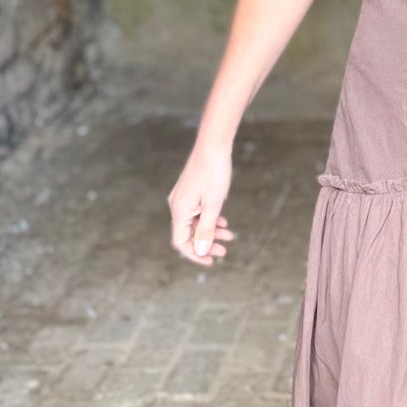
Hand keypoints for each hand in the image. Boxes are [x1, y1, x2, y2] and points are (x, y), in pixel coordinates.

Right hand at [168, 139, 237, 267]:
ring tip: (229, 235)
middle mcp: (177, 206)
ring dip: (210, 232)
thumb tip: (201, 250)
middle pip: (187, 234)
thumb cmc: (214, 173)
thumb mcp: (213, 205)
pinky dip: (209, 220)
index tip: (211, 261)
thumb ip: (206, 229)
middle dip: (206, 244)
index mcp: (179, 210)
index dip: (195, 254)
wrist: (213, 145)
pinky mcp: (191, 192)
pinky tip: (223, 221)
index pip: (181, 242)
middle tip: (224, 251)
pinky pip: (197, 213)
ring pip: (195, 223)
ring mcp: (183, 199)